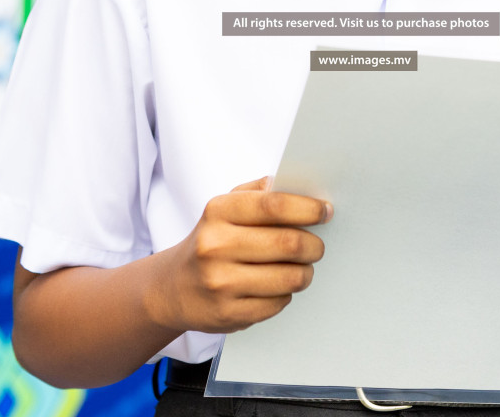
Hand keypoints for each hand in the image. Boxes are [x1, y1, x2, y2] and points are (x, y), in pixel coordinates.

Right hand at [153, 177, 330, 333]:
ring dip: (305, 272)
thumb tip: (300, 186)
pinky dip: (286, 294)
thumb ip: (260, 192)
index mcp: (218, 212)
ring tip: (301, 267)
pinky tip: (276, 286)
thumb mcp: (225, 207)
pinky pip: (279, 303)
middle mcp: (216, 246)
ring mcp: (221, 282)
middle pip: (288, 243)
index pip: (273, 205)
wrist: (174, 287)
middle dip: (313, 245)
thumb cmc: (211, 241)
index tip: (325, 211)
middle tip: (317, 246)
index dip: (307, 208)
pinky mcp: (229, 313)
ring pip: (289, 277)